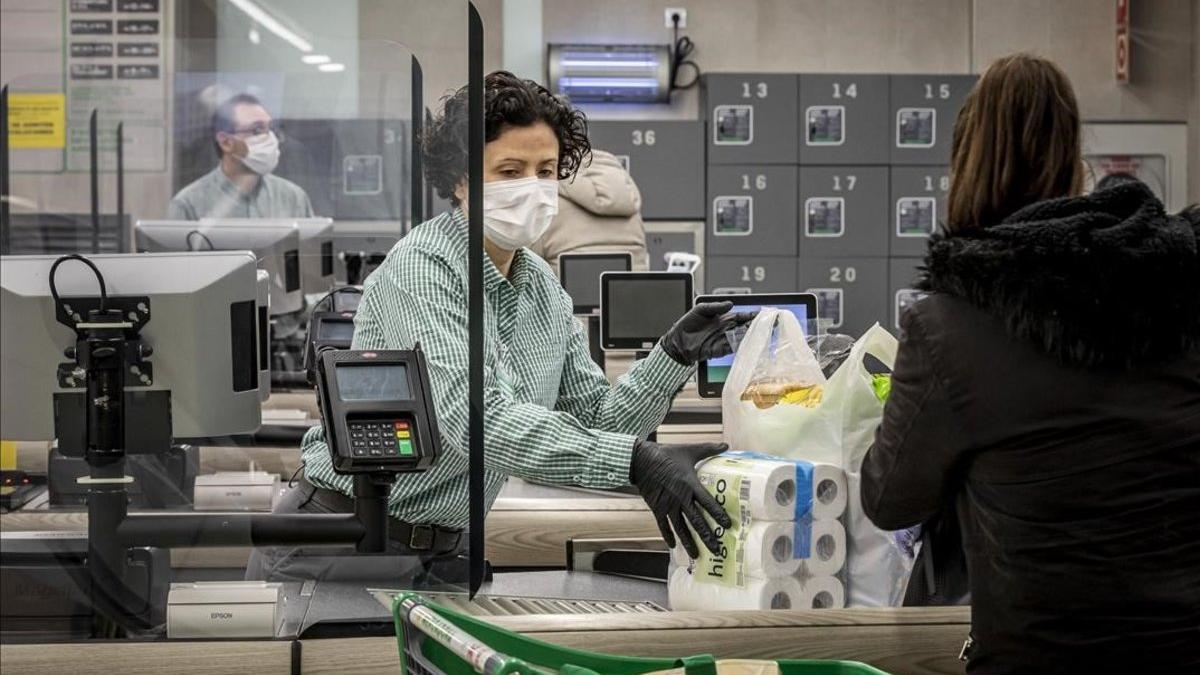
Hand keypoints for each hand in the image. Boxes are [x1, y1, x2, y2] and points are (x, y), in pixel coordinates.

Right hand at [629, 439, 731, 557]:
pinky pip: (663, 525)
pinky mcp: (656, 508)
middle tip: (717, 550)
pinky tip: (673, 547)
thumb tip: (726, 445)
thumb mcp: (689, 450)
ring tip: (697, 555)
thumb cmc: (667, 454)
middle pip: (697, 521)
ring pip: (681, 528)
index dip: (718, 515)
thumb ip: (709, 449)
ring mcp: (668, 505)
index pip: (708, 503)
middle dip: (708, 537)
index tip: (728, 526)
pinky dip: (668, 536)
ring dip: (689, 542)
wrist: (641, 460)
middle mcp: (681, 498)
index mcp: (690, 484)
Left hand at [659, 302, 756, 365]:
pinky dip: (742, 344)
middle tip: (772, 323)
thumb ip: (716, 307)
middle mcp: (727, 329)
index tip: (765, 312)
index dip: (754, 314)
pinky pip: (733, 347)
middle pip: (747, 327)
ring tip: (765, 331)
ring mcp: (724, 340)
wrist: (677, 342)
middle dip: (759, 325)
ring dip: (753, 335)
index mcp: (724, 318)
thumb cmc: (687, 324)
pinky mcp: (720, 350)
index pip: (743, 316)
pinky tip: (750, 341)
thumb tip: (731, 304)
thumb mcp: (701, 309)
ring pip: (743, 337)